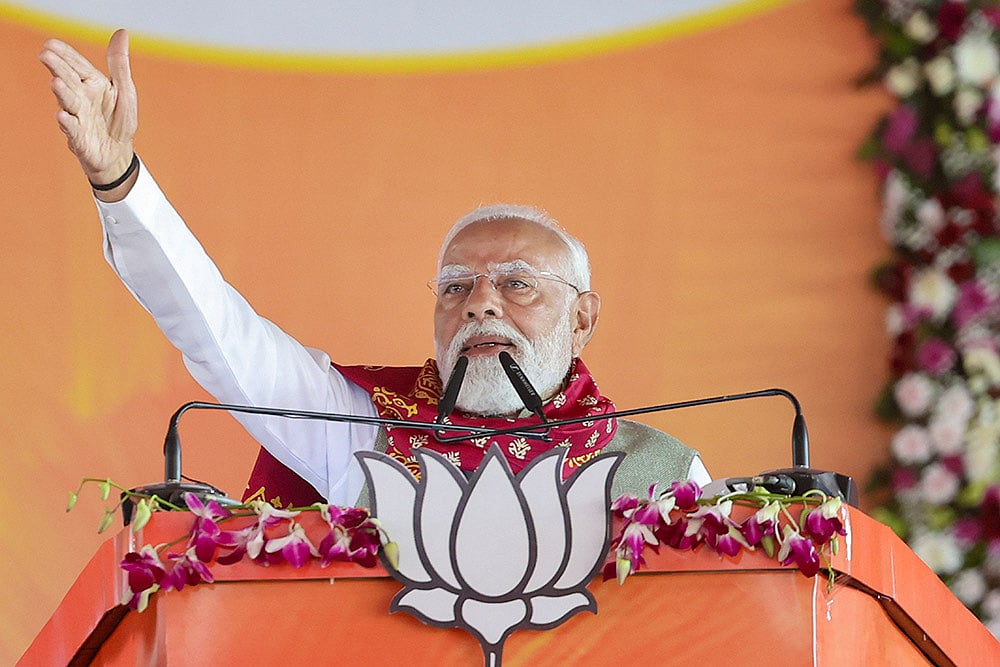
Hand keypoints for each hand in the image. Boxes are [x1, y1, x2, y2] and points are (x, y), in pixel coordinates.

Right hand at [39, 29, 137, 190]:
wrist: (118, 152)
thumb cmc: (120, 120)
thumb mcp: (125, 90)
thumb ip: (120, 63)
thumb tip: (122, 32)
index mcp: (93, 84)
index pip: (77, 66)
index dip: (65, 54)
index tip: (51, 43)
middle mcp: (82, 98)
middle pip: (68, 80)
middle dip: (57, 68)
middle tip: (45, 55)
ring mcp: (78, 117)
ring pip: (68, 102)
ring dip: (62, 93)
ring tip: (56, 83)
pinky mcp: (79, 137)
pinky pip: (73, 129)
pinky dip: (68, 123)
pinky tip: (63, 115)